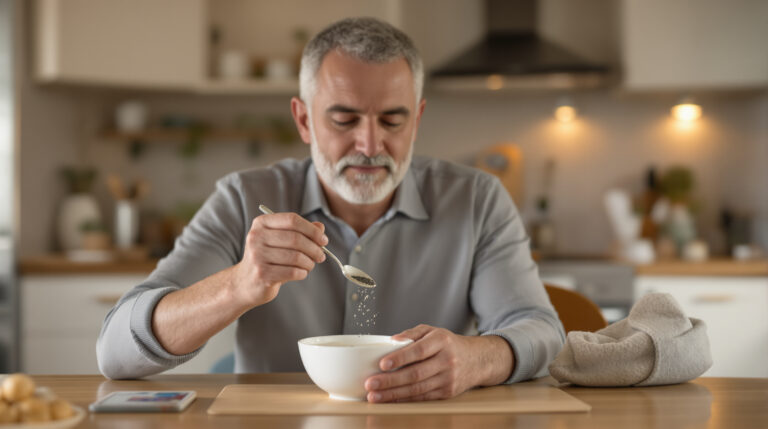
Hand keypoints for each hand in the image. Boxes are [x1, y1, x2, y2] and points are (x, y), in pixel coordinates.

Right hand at [230, 211, 326, 306]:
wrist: (245, 283)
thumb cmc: (268, 258)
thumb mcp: (281, 240)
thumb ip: (300, 231)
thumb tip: (320, 227)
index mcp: (262, 223)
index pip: (292, 220)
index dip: (312, 230)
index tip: (323, 240)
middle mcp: (256, 236)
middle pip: (296, 238)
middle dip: (314, 248)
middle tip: (321, 256)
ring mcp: (257, 255)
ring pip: (296, 256)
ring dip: (309, 263)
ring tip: (310, 265)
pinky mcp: (262, 274)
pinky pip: (292, 272)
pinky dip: (302, 273)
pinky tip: (301, 273)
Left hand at [364, 325, 513, 402]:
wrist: (477, 360)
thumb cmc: (449, 344)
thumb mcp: (432, 331)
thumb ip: (411, 334)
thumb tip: (391, 341)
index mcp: (441, 341)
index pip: (418, 350)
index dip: (400, 358)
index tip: (382, 363)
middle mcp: (447, 361)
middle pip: (415, 373)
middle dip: (390, 381)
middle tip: (371, 383)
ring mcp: (448, 379)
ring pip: (417, 389)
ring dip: (393, 394)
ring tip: (375, 395)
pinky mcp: (447, 393)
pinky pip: (423, 398)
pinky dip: (404, 400)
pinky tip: (391, 400)